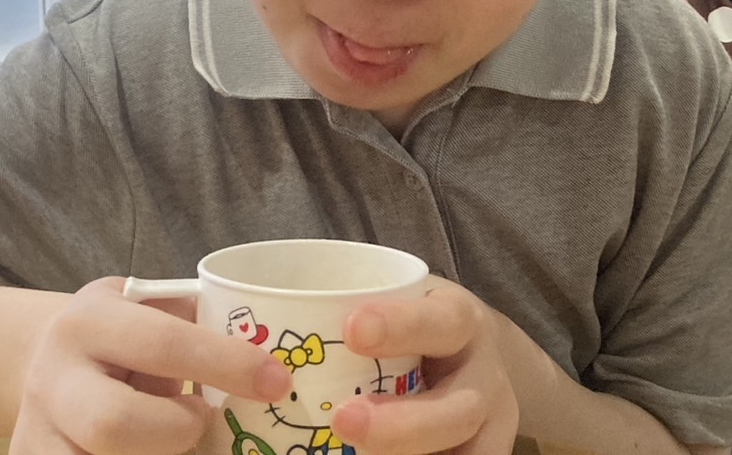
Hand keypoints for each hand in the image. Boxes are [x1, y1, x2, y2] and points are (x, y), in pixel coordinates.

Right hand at [10, 277, 291, 454]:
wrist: (48, 360)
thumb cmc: (123, 334)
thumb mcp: (151, 311)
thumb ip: (198, 326)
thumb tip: (271, 363)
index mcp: (88, 321)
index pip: (163, 343)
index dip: (227, 365)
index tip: (276, 382)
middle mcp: (53, 378)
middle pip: (115, 423)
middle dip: (177, 429)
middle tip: (201, 421)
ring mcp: (36, 433)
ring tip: (181, 442)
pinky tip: (158, 452)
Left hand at [332, 277, 518, 454]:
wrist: (476, 358)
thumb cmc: (414, 326)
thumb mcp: (398, 304)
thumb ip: (346, 311)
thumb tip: (241, 323)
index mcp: (460, 322)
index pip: (438, 321)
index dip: (400, 325)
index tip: (351, 329)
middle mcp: (484, 378)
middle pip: (455, 409)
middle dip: (401, 425)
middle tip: (343, 421)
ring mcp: (490, 427)